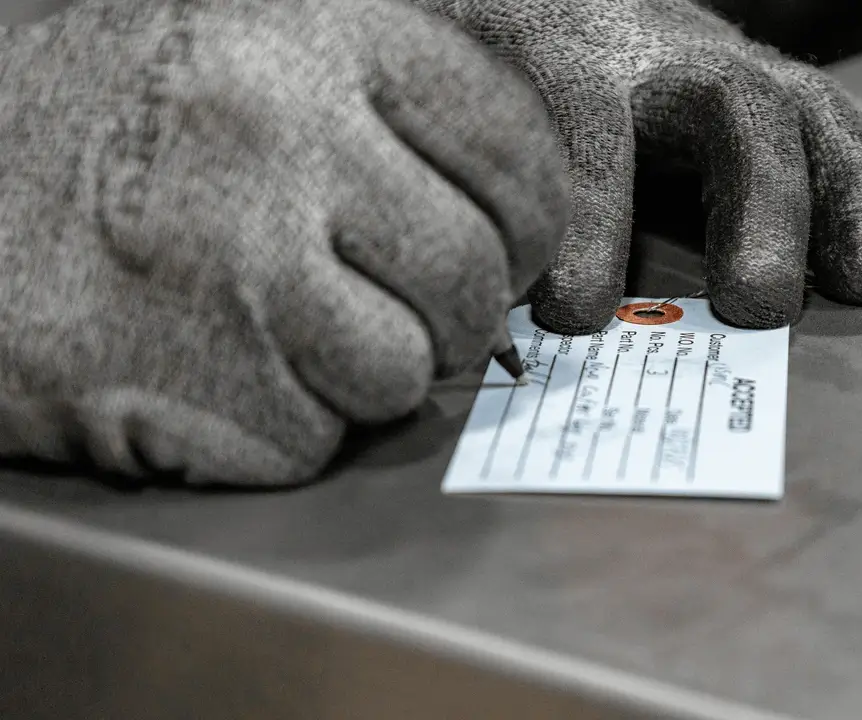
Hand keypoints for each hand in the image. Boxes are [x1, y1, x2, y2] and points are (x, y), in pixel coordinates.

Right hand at [0, 0, 566, 483]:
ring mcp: (225, 264)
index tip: (507, 245)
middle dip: (450, 314)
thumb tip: (532, 214)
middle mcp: (273, 133)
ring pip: (401, 374)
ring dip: (364, 373)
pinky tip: (223, 367)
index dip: (530, 220)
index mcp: (313, 32)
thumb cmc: (126, 126)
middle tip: (393, 302)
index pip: (511, 146)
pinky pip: (313, 440)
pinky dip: (284, 424)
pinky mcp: (174, 381)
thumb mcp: (261, 50)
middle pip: (468, 277)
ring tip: (287, 329)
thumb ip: (397, 111)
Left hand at [415, 0, 861, 332]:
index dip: (588, 223)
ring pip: (809, 112)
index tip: (573, 316)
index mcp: (568, 57)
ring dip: (854, 200)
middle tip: (762, 306)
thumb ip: (481, 191)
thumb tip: (480, 315)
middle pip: (735, 111)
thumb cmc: (498, 60)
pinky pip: (851, 115)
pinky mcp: (776, 79)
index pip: (587, 132)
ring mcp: (733, 59)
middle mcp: (665, 51)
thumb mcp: (468, 110)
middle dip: (762, 211)